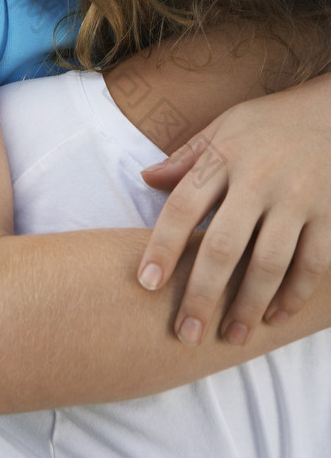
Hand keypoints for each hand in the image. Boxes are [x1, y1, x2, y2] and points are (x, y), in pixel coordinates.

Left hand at [137, 74, 330, 346]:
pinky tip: (273, 316)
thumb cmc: (271, 121)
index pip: (183, 206)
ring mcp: (298, 198)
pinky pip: (312, 264)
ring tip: (230, 335)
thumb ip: (187, 157)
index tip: (147, 284)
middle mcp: (259, 178)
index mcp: (225, 156)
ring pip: (269, 263)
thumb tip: (146, 179)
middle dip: (201, 294)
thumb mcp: (225, 126)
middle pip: (223, 245)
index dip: (162, 247)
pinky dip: (293, 296)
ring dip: (247, 305)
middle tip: (186, 334)